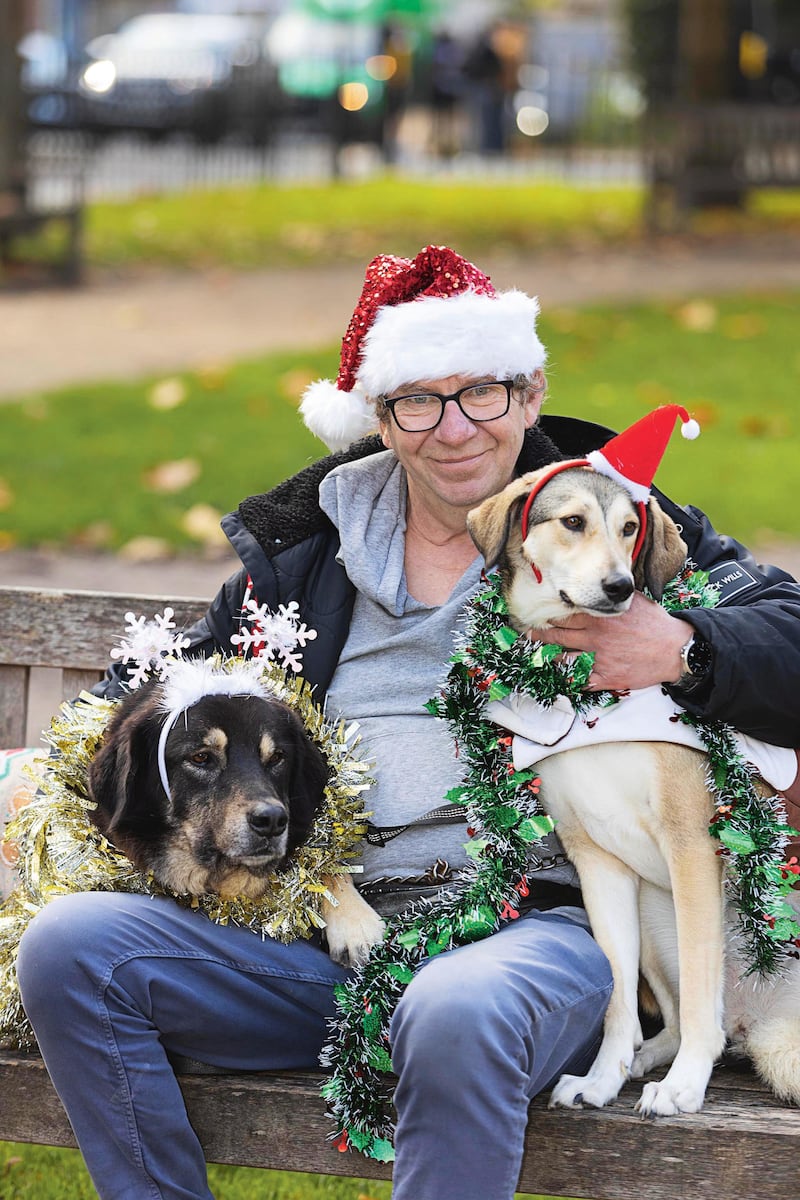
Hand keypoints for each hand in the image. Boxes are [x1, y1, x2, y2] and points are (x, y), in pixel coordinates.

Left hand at [531, 592, 688, 692]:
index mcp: (599, 618)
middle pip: (558, 636)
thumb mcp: (633, 601)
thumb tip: (599, 587)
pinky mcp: (607, 677)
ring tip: (541, 656)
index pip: (565, 615)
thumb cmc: (655, 623)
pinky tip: (562, 678)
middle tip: (528, 635)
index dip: (550, 616)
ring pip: (565, 659)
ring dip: (551, 658)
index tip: (538, 616)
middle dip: (541, 636)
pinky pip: (582, 680)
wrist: (675, 649)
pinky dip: (571, 679)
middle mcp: (595, 638)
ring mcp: (599, 659)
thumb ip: (611, 598)